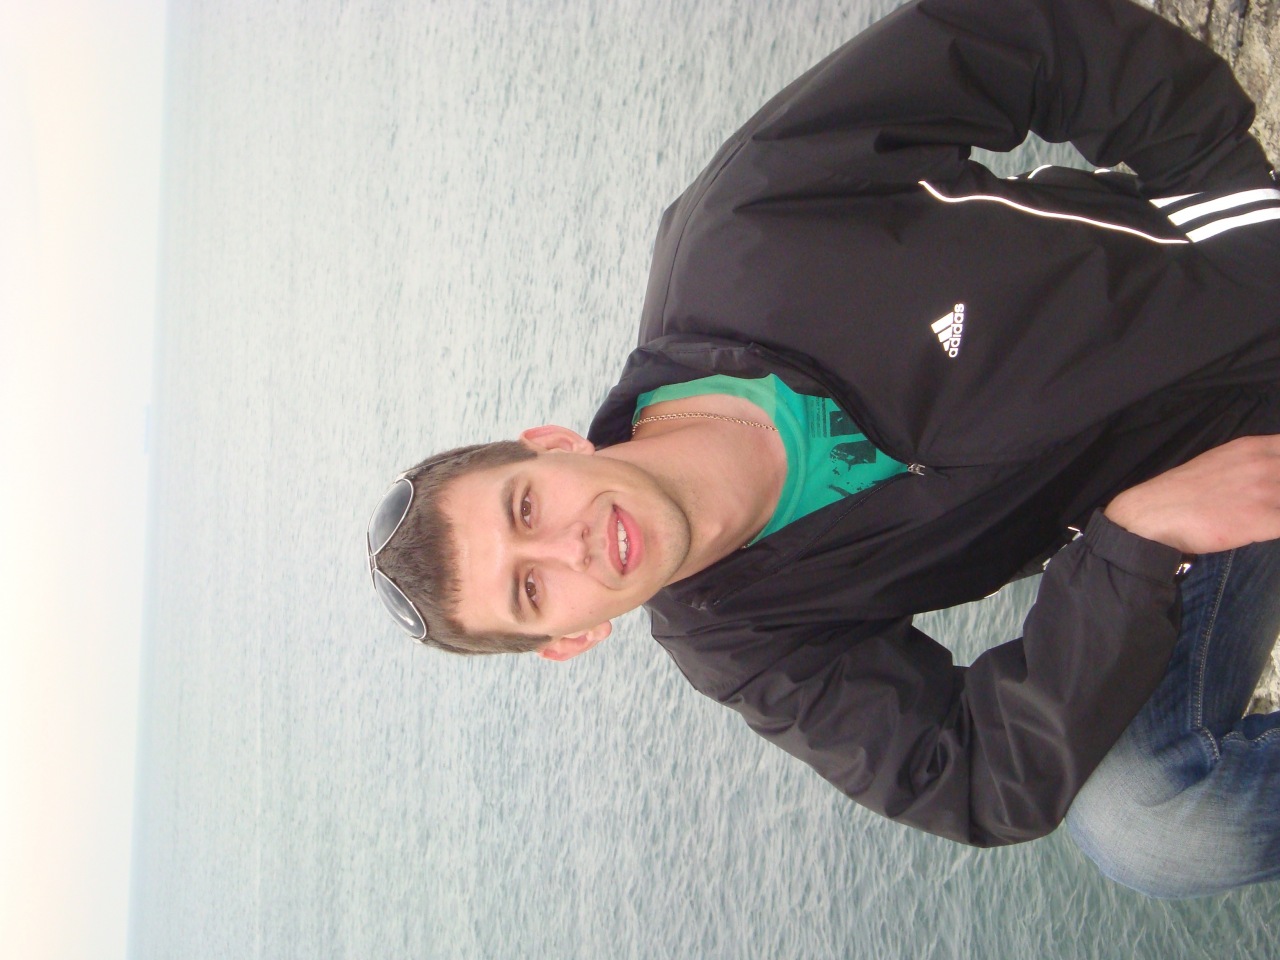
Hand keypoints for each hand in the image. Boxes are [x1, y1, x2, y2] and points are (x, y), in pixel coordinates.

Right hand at [1105, 436, 1279, 554]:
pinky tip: (1263, 530)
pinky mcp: (1262, 519)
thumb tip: (1267, 476)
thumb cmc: (1183, 490)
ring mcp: (1266, 491)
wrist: (1154, 512)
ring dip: (1277, 509)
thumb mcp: (1220, 462)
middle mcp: (1264, 464)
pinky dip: (1277, 527)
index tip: (1274, 480)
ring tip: (1262, 517)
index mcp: (1253, 447)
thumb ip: (1250, 464)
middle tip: (1267, 502)